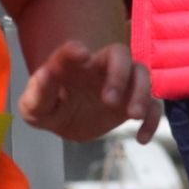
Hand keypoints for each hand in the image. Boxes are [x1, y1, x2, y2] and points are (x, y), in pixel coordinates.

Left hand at [20, 40, 159, 141]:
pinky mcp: (132, 103)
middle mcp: (100, 68)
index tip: (80, 54)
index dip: (75, 50)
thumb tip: (45, 73)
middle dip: (119, 74)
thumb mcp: (34, 108)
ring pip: (142, 74)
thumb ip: (38, 92)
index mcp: (73, 65)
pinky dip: (153, 120)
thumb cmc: (50, 108)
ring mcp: (121, 84)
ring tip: (133, 115)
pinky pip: (154, 105)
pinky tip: (141, 138)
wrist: (67, 123)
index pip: (73, 50)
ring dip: (142, 92)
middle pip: (120, 53)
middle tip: (110, 101)